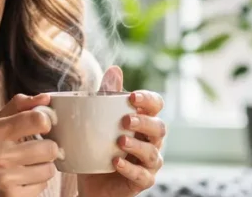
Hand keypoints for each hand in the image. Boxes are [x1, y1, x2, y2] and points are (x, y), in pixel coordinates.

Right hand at [0, 94, 60, 196]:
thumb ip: (17, 108)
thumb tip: (45, 98)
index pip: (37, 119)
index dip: (46, 122)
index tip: (43, 127)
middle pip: (50, 148)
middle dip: (47, 149)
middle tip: (36, 151)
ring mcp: (5, 178)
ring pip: (49, 169)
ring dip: (42, 168)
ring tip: (28, 167)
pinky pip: (42, 187)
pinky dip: (36, 184)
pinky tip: (22, 181)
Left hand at [77, 66, 166, 196]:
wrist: (91, 181)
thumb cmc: (100, 146)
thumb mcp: (99, 119)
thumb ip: (108, 96)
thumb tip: (115, 69)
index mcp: (144, 121)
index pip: (156, 105)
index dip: (148, 100)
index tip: (131, 97)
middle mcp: (151, 141)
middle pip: (160, 128)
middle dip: (144, 122)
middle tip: (125, 120)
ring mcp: (149, 163)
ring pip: (153, 153)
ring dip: (137, 146)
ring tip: (120, 140)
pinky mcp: (143, 181)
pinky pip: (143, 176)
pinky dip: (130, 168)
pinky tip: (116, 162)